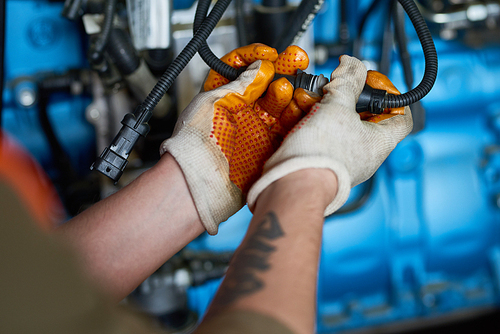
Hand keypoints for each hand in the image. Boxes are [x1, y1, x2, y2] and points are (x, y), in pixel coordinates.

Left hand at [161, 44, 317, 233]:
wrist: (199, 180)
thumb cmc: (194, 143)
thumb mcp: (214, 101)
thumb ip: (241, 83)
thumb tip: (262, 67)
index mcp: (222, 95)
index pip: (241, 67)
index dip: (256, 57)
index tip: (269, 55)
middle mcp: (241, 110)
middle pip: (267, 83)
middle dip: (284, 69)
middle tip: (297, 61)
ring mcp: (257, 127)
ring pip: (282, 103)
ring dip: (292, 92)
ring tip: (295, 90)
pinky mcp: (270, 145)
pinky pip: (289, 125)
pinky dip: (298, 113)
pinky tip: (302, 103)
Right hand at [247, 55, 412, 214]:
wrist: (293, 184)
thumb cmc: (322, 156)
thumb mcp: (337, 106)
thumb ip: (347, 82)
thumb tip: (352, 65)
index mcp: (380, 142)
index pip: (402, 116)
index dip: (390, 94)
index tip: (371, 83)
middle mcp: (365, 154)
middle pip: (364, 117)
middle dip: (346, 97)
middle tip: (334, 88)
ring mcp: (343, 160)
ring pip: (338, 126)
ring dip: (323, 108)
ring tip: (310, 99)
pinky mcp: (322, 162)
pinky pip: (321, 137)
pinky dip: (310, 122)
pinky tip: (298, 114)